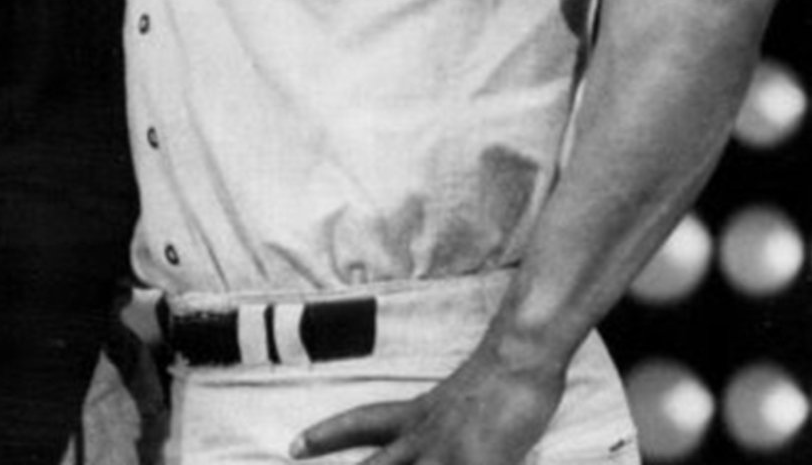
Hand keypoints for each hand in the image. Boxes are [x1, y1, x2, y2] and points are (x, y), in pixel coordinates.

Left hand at [291, 343, 565, 463]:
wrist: (519, 358)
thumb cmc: (495, 382)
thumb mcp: (454, 405)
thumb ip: (438, 427)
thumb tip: (428, 443)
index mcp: (415, 417)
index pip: (359, 424)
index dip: (324, 436)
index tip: (292, 446)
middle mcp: (423, 436)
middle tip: (297, 464)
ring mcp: (449, 452)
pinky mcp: (480, 463)